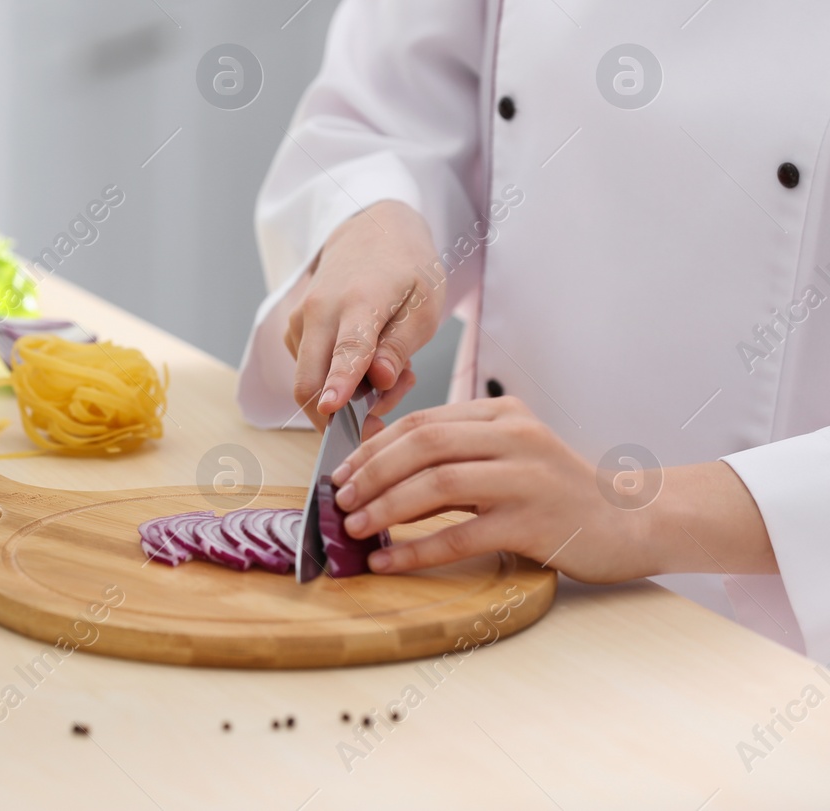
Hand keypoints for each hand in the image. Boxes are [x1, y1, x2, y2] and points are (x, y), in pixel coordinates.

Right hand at [285, 200, 443, 428]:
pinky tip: (368, 363)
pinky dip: (338, 381)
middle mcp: (319, 310)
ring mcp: (300, 321)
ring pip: (311, 383)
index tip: (332, 408)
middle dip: (339, 416)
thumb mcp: (423, 305)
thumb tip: (379, 380)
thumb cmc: (404, 269)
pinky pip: (310, 372)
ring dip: (347, 396)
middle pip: (308, 380)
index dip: (340, 383)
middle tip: (380, 417)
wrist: (369, 232)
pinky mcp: (293, 331)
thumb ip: (399, 346)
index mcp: (359, 301)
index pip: (347, 349)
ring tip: (390, 371)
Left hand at [329, 397, 777, 582]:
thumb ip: (457, 455)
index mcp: (501, 414)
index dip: (373, 447)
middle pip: (422, 445)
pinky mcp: (534, 523)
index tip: (342, 473)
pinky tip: (388, 561)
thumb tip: (380, 473)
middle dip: (371, 473)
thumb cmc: (559, 493)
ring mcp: (526, 479)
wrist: (635, 521)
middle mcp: (514, 438)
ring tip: (355, 528)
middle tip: (341, 500)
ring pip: (436, 484)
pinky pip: (461, 535)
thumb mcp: (509, 456)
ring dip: (386, 508)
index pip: (421, 422)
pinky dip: (416, 549)